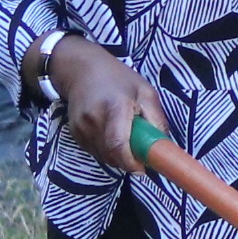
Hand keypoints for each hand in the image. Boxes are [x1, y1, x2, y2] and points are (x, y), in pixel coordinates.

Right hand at [48, 38, 176, 174]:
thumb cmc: (119, 79)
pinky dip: (106, 150)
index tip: (143, 168)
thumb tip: (162, 147)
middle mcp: (93, 119)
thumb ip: (156, 120)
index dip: (131, 163)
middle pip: (112, 156)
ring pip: (103, 157)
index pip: (119, 145)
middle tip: (139, 151)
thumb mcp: (145, 92)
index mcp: (114, 107)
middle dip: (128, 161)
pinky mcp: (74, 133)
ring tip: (125, 137)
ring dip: (117, 156)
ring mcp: (81, 127)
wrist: (82, 69)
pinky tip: (110, 134)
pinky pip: (94, 151)